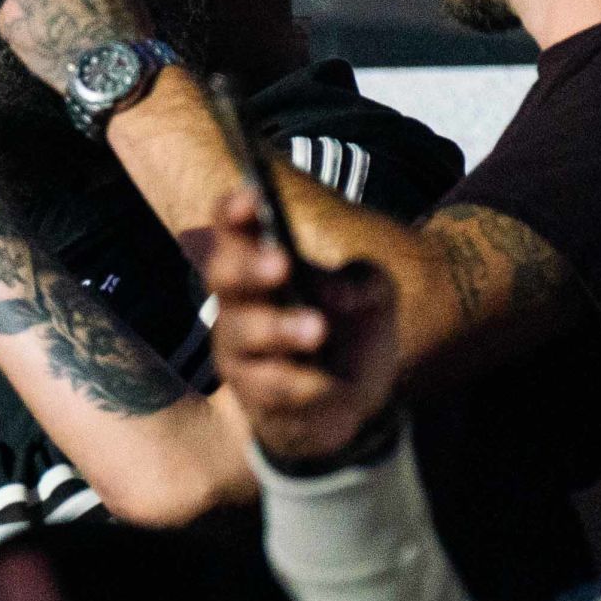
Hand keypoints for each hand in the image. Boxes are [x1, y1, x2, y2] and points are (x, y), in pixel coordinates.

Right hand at [206, 189, 396, 466]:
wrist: (356, 401)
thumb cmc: (353, 330)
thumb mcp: (377, 295)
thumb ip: (364, 280)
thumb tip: (335, 292)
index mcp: (261, 260)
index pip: (233, 227)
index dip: (234, 210)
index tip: (253, 199)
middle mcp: (238, 302)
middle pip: (223, 275)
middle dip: (249, 267)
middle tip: (282, 265)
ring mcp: (238, 349)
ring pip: (243, 333)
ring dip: (279, 328)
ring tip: (317, 329)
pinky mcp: (252, 395)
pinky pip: (271, 386)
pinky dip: (305, 383)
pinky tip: (329, 385)